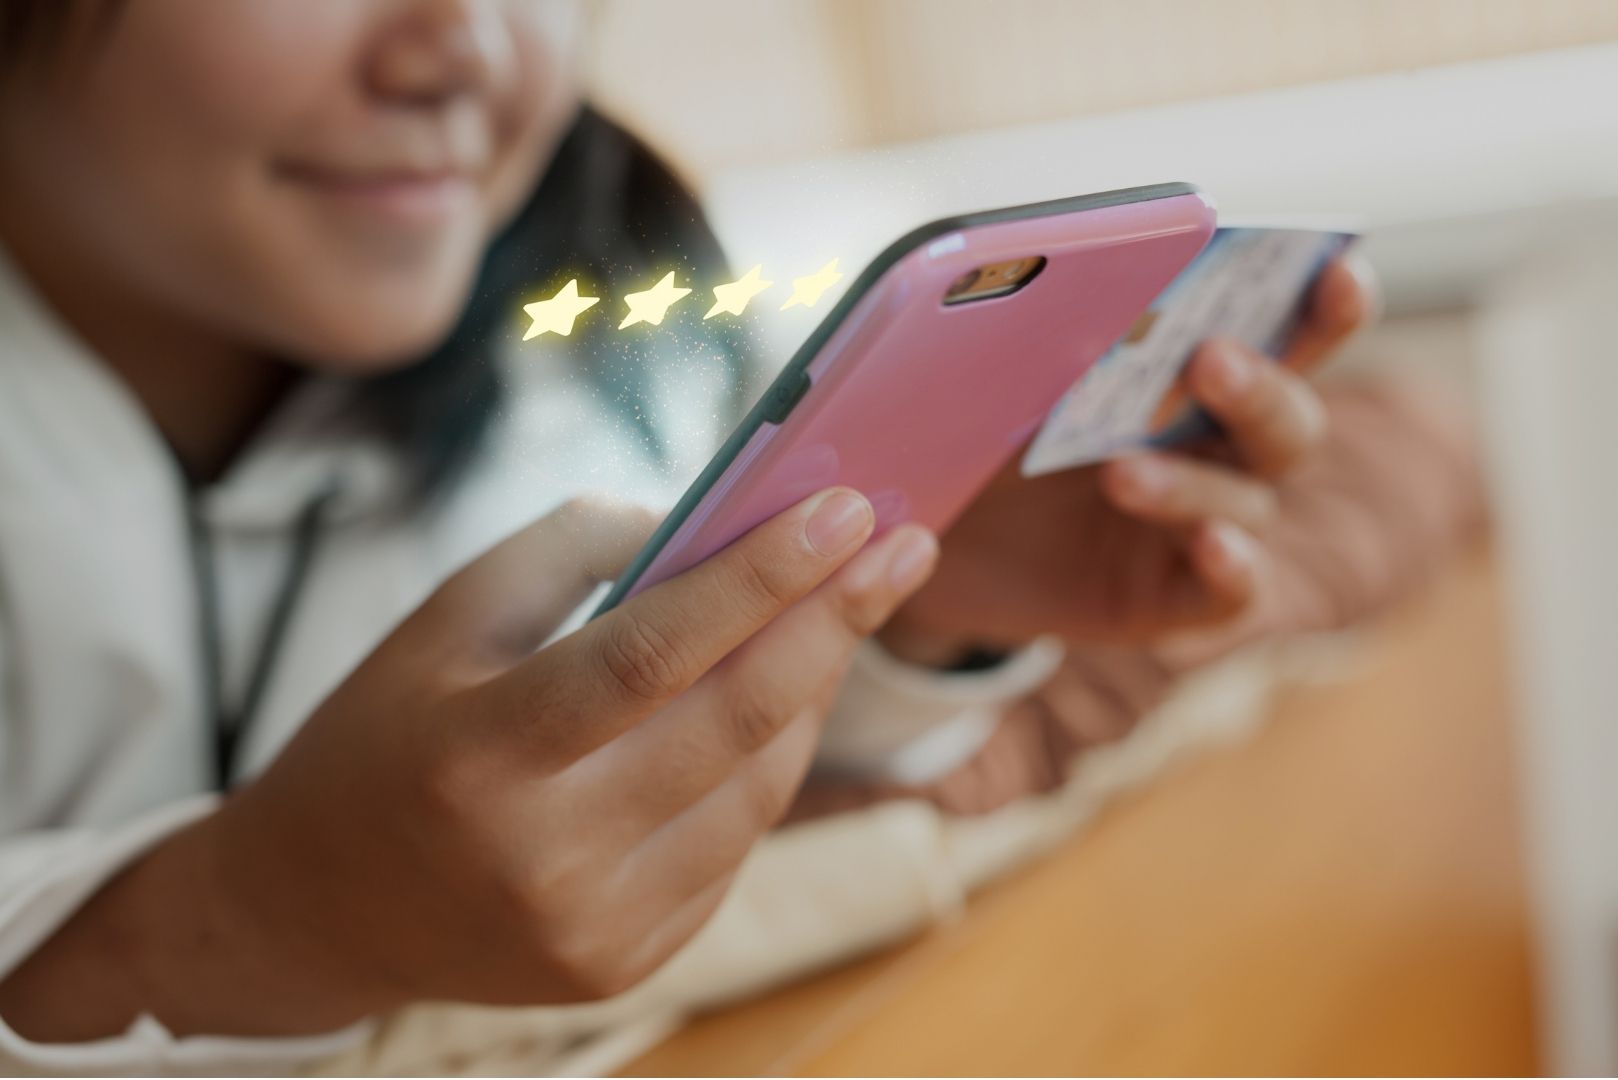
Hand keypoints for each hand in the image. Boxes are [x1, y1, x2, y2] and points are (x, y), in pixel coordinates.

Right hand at [0, 490, 938, 1041]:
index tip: (846, 507)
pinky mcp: (626, 962)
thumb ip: (569, 553)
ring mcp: (591, 926)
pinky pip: (734, 845)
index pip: (646, 655)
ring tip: (842, 610)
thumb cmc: (385, 735)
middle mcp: (540, 857)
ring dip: (812, 689)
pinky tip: (783, 698)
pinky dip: (768, 763)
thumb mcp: (443, 620)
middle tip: (904, 546)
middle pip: (731, 725)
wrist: (322, 908)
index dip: (757, 578)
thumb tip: (712, 523)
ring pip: (756, 788)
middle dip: (834, 622)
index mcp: (477, 753)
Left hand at [879, 257, 1374, 660]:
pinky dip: (1232, 569)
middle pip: (1284, 422)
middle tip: (1209, 360)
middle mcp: (1214, 448)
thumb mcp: (991, 377)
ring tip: (1120, 473)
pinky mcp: (1168, 600)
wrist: (912, 539)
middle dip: (1259, 390)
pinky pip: (1231, 593)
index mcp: (1190, 375)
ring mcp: (1198, 527)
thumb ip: (1036, 331)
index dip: (1327, 306)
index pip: (1287, 333)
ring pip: (1248, 502)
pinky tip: (1212, 545)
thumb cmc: (971, 433)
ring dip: (1193, 483)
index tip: (1339, 269)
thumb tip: (1046, 269)